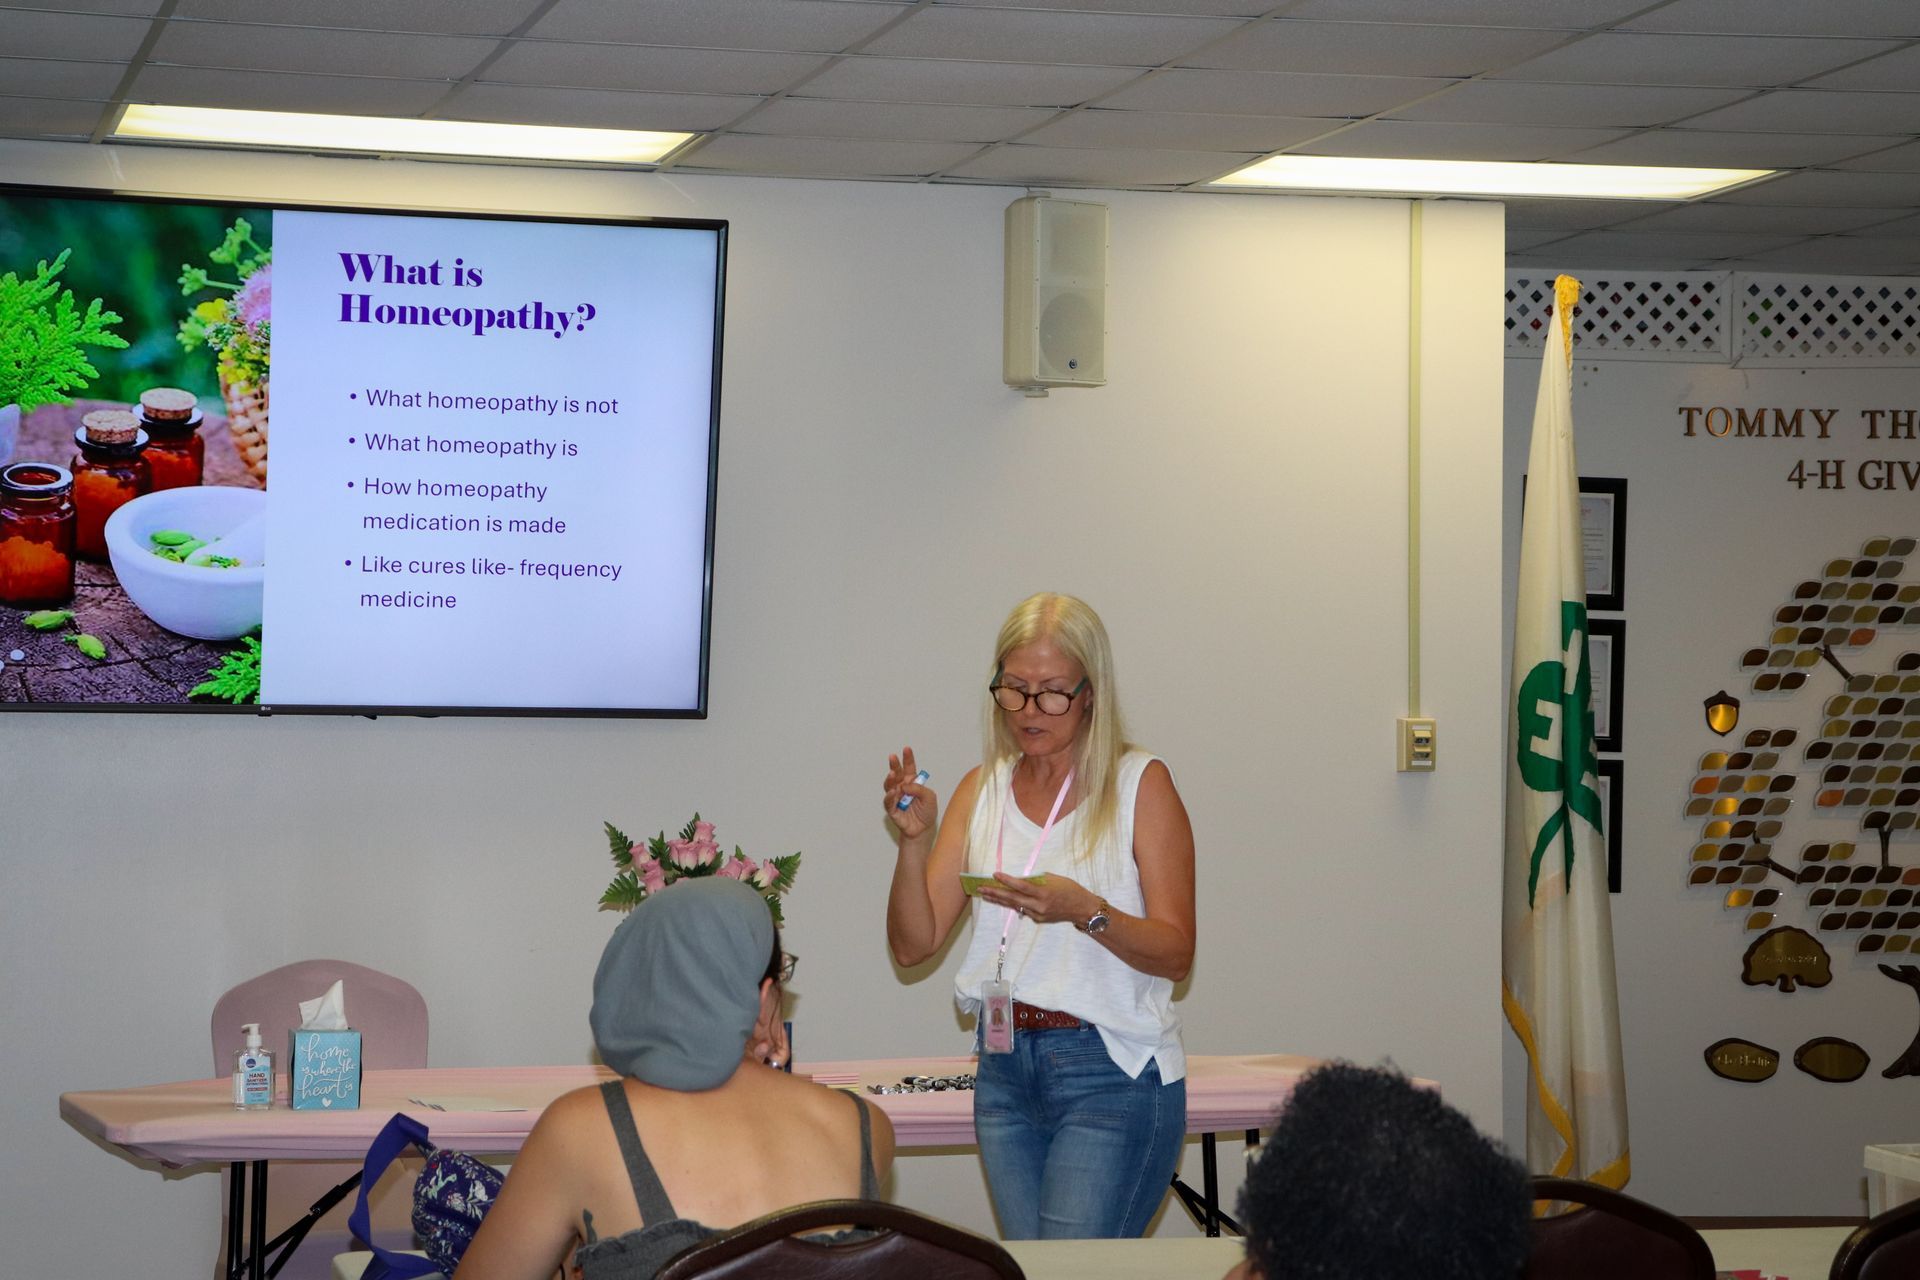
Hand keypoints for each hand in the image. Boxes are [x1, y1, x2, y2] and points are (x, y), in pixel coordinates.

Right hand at [883, 746, 937, 841]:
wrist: (923, 829)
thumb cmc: (927, 812)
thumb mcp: (930, 797)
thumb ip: (920, 789)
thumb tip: (906, 786)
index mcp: (912, 782)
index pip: (909, 768)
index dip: (907, 758)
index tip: (907, 748)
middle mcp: (902, 788)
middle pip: (896, 774)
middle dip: (894, 765)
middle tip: (892, 757)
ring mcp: (896, 797)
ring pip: (889, 785)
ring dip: (890, 779)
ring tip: (892, 773)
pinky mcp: (892, 809)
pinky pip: (889, 802)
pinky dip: (890, 796)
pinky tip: (893, 792)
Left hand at [976, 871, 1098, 928]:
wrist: (1082, 909)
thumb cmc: (1070, 889)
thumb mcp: (1054, 879)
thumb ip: (1036, 880)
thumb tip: (1021, 879)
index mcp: (1044, 893)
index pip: (1021, 886)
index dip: (1007, 881)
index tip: (995, 875)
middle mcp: (1039, 906)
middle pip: (1013, 899)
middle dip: (995, 893)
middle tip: (981, 888)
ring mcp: (1037, 914)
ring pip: (1015, 906)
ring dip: (999, 900)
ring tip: (985, 894)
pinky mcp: (1038, 920)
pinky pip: (1023, 910)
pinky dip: (1014, 904)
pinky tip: (1004, 899)